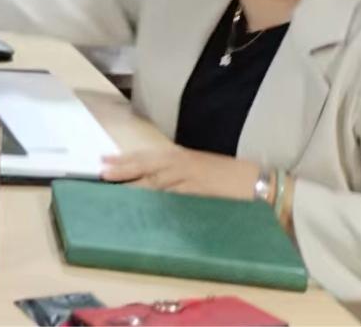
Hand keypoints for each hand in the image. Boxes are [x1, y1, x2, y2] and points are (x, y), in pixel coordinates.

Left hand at [101, 145, 259, 200]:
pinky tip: (142, 203)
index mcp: (181, 157)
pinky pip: (173, 198)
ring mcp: (190, 179)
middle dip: (122, 169)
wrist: (260, 183)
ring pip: (155, 181)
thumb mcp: (199, 168)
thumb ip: (177, 172)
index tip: (104, 161)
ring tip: (112, 186)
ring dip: (133, 185)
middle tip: (101, 173)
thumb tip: (152, 179)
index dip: (124, 159)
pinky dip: (156, 200)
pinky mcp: (198, 194)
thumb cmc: (231, 176)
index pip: (146, 157)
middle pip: (145, 166)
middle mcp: (182, 165)